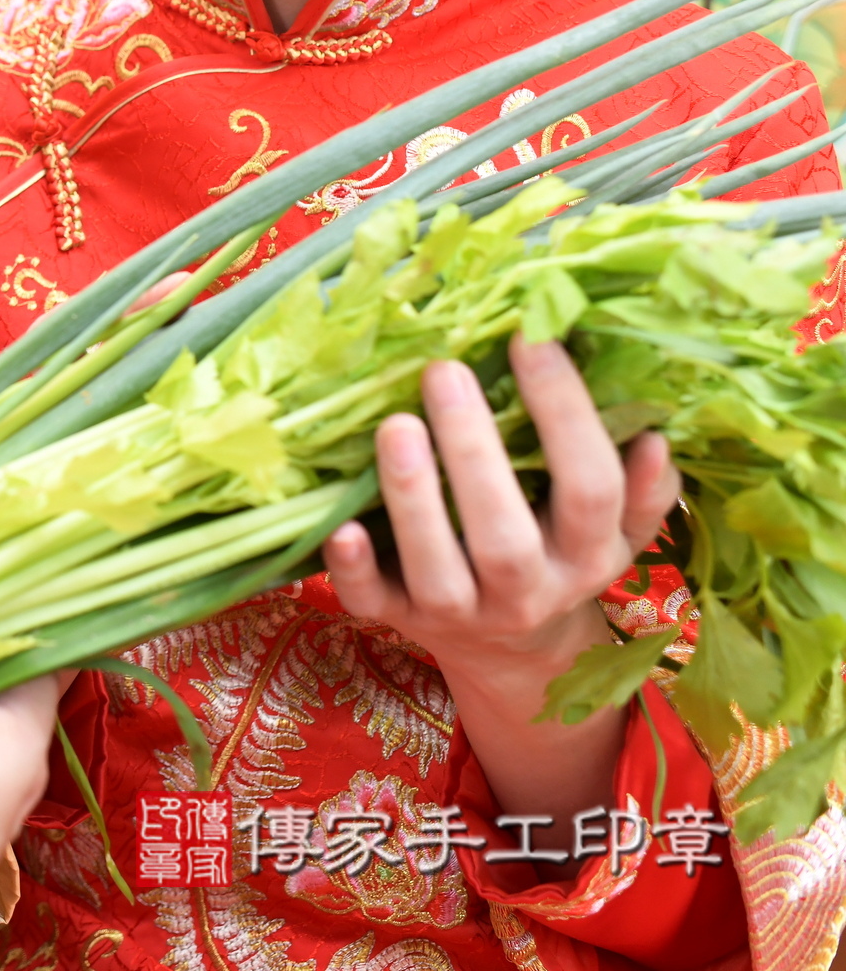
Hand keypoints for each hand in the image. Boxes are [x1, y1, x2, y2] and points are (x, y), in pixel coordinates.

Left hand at [321, 338, 679, 845]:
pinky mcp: (397, 619)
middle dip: (474, 451)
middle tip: (445, 371)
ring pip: (437, 569)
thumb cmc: (559, 556)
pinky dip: (351, 569)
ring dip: (414, 498)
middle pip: (505, 534)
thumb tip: (653, 436)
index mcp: (588, 557)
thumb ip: (637, 488)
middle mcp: (526, 592)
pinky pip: (371, 603)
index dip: (566, 416)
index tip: (532, 339)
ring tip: (395, 424)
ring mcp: (459, 612)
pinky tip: (340, 527)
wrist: (512, 654)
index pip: (589, 488)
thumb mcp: (613, 531)